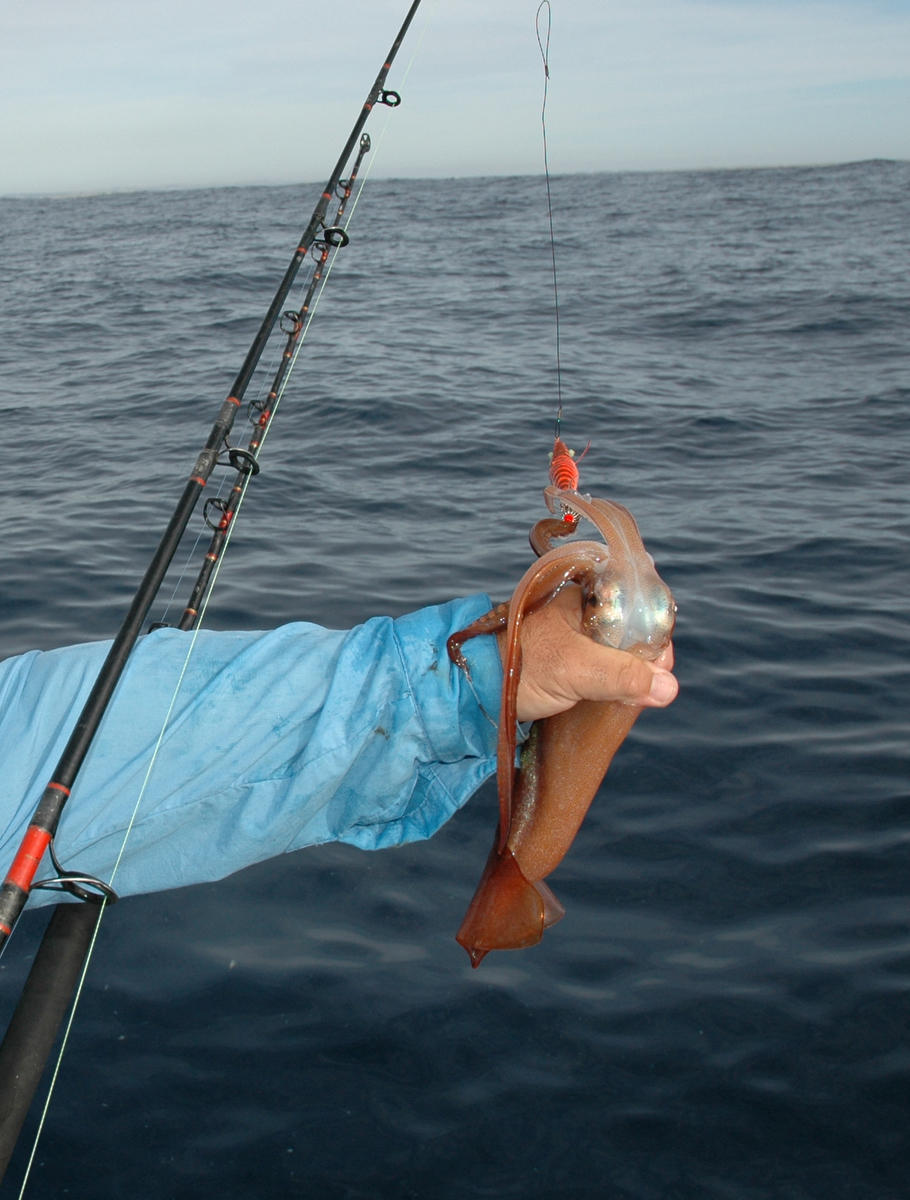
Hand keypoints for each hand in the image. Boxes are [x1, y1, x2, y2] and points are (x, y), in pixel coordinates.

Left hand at [498, 585, 677, 723]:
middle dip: (644, 660)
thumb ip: (621, 675)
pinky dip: (613, 685)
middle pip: (632, 633)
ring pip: (618, 654)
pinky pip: (603, 670)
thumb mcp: (576, 669)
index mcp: (585, 597)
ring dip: (629, 676)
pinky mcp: (567, 663)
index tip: (661, 666)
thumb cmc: (518, 667)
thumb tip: (667, 687)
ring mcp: (574, 638)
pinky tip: (616, 700)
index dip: (655, 636)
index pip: (638, 607)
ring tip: (633, 696)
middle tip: (648, 686)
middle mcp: (582, 612)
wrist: (473, 689)